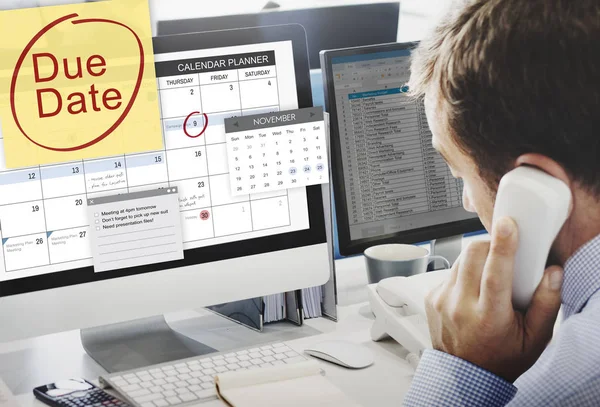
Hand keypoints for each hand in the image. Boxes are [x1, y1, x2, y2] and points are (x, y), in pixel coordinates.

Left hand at [425, 217, 563, 381]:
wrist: (464, 375)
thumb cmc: (501, 358)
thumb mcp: (534, 339)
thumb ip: (546, 305)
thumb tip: (552, 273)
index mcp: (489, 317)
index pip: (494, 273)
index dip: (502, 245)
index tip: (508, 225)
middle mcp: (461, 307)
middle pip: (472, 255)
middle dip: (490, 244)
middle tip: (502, 252)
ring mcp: (442, 301)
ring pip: (460, 259)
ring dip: (477, 259)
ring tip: (489, 277)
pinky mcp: (432, 297)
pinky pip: (450, 271)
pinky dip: (464, 272)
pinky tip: (473, 290)